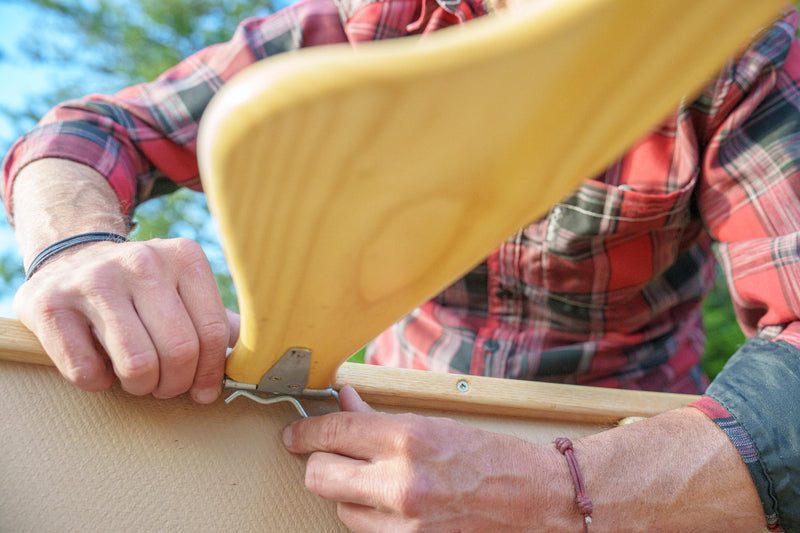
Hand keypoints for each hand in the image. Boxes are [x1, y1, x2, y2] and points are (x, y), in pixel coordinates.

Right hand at [14, 237, 238, 402]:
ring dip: (140, 387)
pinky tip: (101, 366)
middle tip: (166, 385)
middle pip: (179, 351)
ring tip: (137, 379)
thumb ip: (218, 323)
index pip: (212, 332)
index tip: (204, 390)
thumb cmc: (141, 290)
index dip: (211, 373)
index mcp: (184, 257)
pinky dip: (99, 383)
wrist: (70, 260)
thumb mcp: (184, 291)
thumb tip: (259, 359)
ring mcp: (94, 280)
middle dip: (176, 384)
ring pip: (137, 364)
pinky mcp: (51, 304)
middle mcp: (142, 261)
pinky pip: (87, 372)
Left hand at [282, 386, 568, 531]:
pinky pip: (365, 532)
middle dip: (319, 462)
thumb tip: (343, 402)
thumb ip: (380, 418)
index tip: (296, 434)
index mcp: (408, 439)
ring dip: (349, 493)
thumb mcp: (434, 423)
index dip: (306, 431)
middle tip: (329, 455)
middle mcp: (401, 484)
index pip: (333, 431)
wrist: (537, 501)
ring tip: (378, 481)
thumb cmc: (492, 457)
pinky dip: (369, 518)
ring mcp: (404, 525)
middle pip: (319, 476)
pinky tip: (391, 504)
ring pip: (340, 508)